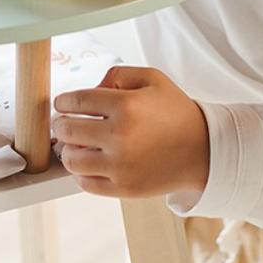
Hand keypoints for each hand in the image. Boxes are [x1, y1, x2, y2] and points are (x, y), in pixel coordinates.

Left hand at [52, 66, 209, 197]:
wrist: (201, 149)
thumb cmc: (173, 110)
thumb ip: (117, 74)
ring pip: (71, 160)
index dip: (63, 101)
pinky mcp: (123, 188)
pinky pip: (84, 183)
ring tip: (75, 144)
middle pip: (68, 130)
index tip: (61, 103)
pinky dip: (80, 173)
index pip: (77, 101)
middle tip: (63, 123)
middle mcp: (120, 136)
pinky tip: (88, 162)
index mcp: (126, 105)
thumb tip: (90, 90)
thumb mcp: (151, 78)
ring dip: (68, 150)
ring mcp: (120, 165)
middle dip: (61, 124)